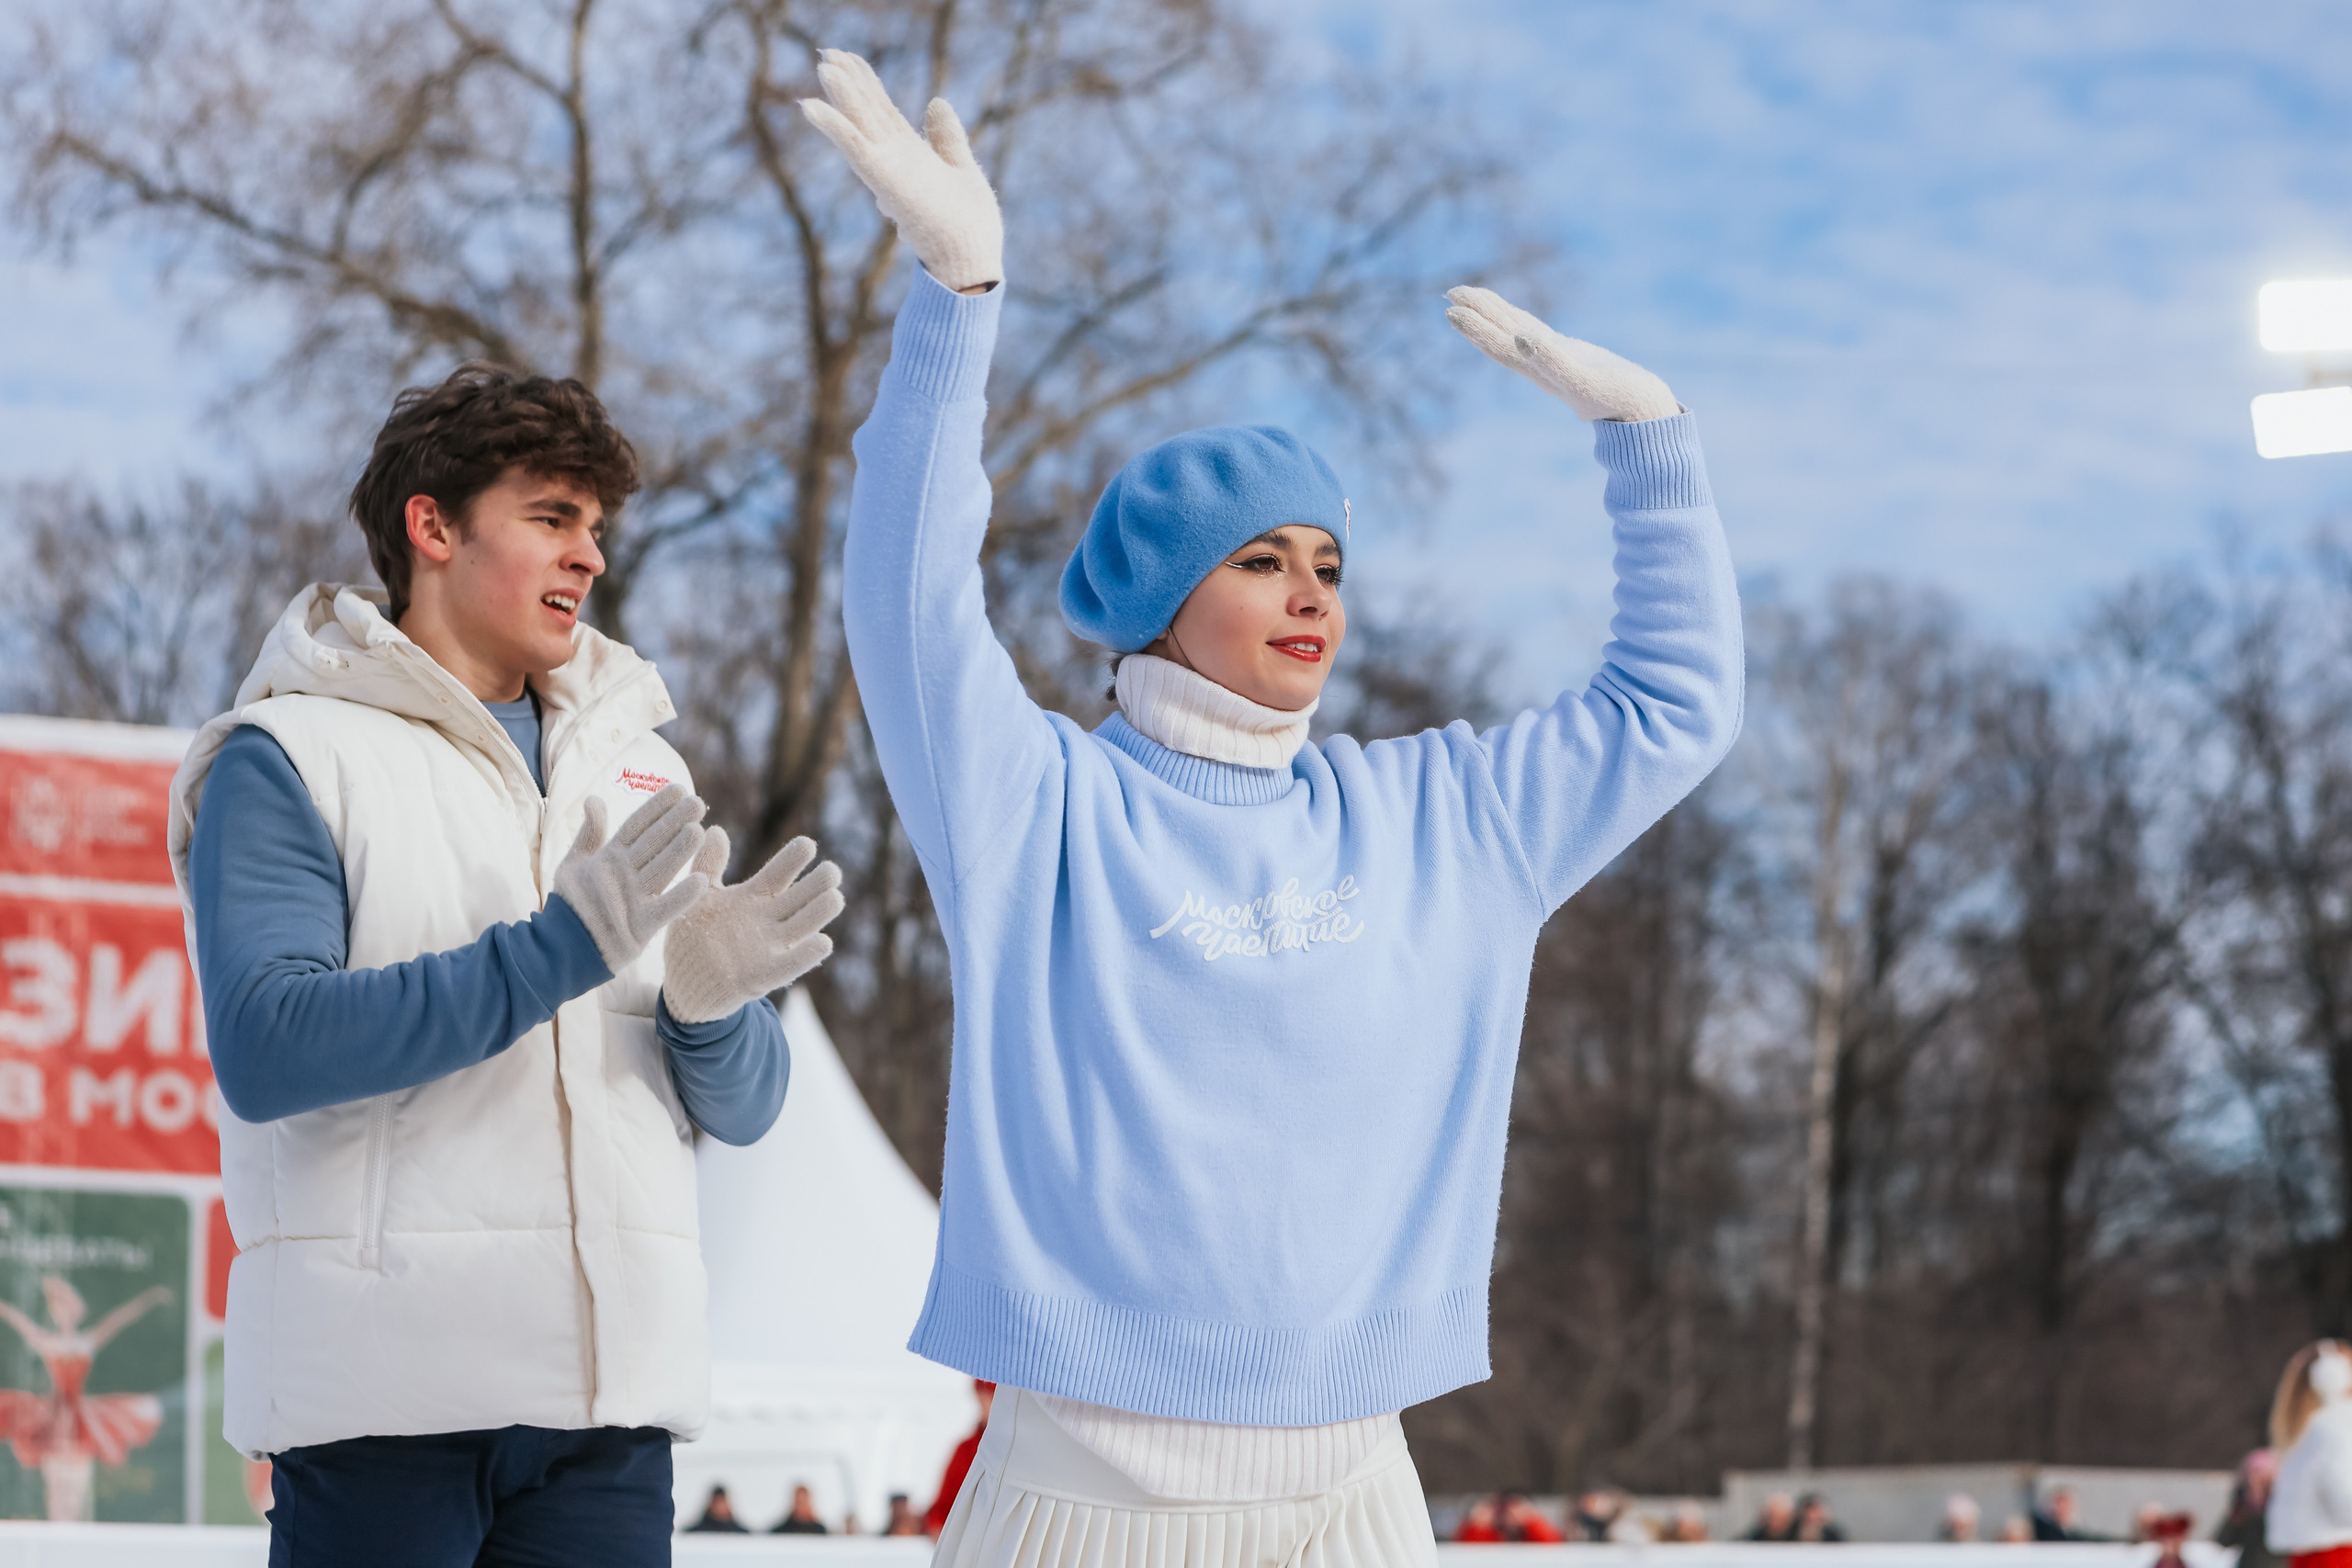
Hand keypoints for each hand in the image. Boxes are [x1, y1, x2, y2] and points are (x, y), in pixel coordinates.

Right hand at [551, 783, 712, 973]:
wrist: (559, 948)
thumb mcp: (574, 863)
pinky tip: (702, 882)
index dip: (656, 806)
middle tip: (697, 803)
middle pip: (651, 843)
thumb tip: (594, 798)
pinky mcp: (638, 928)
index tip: (678, 788)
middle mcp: (620, 875)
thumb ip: (590, 833)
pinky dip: (681, 897)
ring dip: (679, 852)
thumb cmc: (572, 903)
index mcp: (608, 858)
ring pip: (659, 870)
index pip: (636, 825)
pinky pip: (663, 910)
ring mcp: (629, 900)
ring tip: (699, 831)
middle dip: (674, 821)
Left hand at [661, 830, 845, 1024]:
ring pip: (802, 928)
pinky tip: (823, 943)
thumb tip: (714, 829)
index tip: (807, 845)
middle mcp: (767, 921)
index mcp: (753, 898)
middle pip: (799, 897)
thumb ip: (707, 865)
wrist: (683, 984)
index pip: (779, 873)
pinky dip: (804, 956)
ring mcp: (767, 948)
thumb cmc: (693, 937)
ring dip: (819, 914)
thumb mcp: (699, 898)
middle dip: (818, 884)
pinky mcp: (760, 978)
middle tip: (831, 871)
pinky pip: (787, 966)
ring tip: (834, 898)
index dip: (793, 860)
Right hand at [799, 48, 1002, 292]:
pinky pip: (855, 149)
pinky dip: (834, 127)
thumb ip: (947, 137)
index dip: (866, 85)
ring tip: (824, 65)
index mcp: (911, 157)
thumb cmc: (970, 227)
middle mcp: (895, 161)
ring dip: (841, 96)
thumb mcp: (962, 168)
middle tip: (827, 51)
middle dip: (849, 83)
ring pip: (859, 125)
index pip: (883, 113)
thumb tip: (937, 101)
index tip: (849, 58)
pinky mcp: (884, 182)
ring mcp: (887, 171)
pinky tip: (811, 106)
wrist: (973, 260)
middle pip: (867, 113)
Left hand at [1445, 286, 1678, 421]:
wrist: (1646, 418)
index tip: (1451, 308)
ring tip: (1471, 297)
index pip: (1501, 345)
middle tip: (1451, 293)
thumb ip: (1553, 361)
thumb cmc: (1621, 402)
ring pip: (1517, 333)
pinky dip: (1521, 322)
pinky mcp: (1572, 357)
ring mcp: (1555, 361)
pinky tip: (1514, 319)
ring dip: (1493, 316)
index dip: (1476, 328)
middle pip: (1502, 336)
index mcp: (1541, 372)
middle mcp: (1541, 367)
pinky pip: (1539, 334)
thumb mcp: (1586, 381)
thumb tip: (1518, 338)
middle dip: (1477, 315)